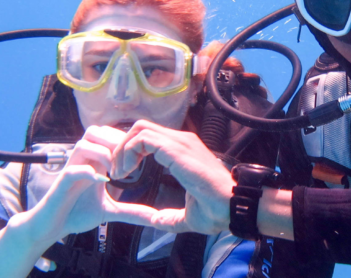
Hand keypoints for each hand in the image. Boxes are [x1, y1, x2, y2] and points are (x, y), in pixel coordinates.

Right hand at [19, 126, 157, 243]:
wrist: (52, 227)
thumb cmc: (77, 213)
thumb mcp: (109, 211)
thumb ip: (131, 211)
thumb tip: (155, 218)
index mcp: (94, 162)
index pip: (108, 135)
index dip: (124, 140)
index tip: (140, 157)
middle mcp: (82, 161)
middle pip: (95, 131)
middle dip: (114, 141)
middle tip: (129, 160)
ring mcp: (70, 170)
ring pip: (83, 144)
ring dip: (102, 153)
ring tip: (116, 171)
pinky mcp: (61, 184)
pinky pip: (72, 170)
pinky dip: (88, 172)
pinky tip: (102, 181)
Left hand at [87, 120, 234, 234]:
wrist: (234, 205)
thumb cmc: (218, 209)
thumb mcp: (188, 216)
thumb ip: (171, 217)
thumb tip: (157, 221)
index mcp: (184, 151)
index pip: (151, 137)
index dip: (132, 151)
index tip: (124, 172)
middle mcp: (182, 141)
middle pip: (142, 128)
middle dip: (123, 146)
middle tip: (117, 171)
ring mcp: (180, 142)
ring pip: (140, 129)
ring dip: (123, 149)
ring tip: (120, 172)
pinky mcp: (176, 149)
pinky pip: (143, 139)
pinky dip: (129, 151)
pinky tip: (127, 171)